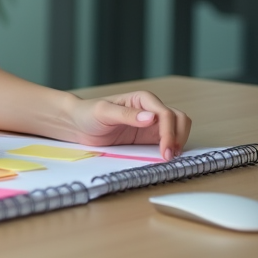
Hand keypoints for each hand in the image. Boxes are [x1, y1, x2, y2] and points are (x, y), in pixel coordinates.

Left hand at [66, 90, 191, 159]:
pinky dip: (172, 147)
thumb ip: (126, 114)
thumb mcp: (104, 112)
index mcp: (142, 99)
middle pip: (179, 119)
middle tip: (169, 156)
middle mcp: (150, 109)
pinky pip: (167, 141)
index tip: (165, 150)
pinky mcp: (148, 137)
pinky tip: (164, 157)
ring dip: (179, 142)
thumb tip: (151, 118)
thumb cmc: (88, 113)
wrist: (78, 124)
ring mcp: (151, 124)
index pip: (166, 114)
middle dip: (178, 137)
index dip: (169, 133)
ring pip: (178, 129)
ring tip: (169, 157)